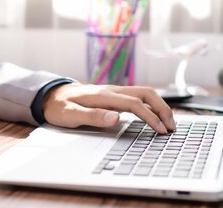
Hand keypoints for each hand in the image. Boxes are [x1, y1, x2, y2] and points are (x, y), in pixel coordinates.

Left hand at [42, 84, 175, 133]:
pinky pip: (137, 97)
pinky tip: (154, 117)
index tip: (161, 131)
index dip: (150, 117)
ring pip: (143, 93)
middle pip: (145, 93)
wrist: (50, 95)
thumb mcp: (70, 115)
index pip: (134, 104)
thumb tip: (115, 118)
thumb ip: (92, 117)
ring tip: (168, 123)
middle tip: (172, 127)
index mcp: (103, 95)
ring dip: (159, 106)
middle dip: (162, 109)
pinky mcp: (113, 95)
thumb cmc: (59, 107)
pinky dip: (150, 105)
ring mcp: (113, 91)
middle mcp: (111, 90)